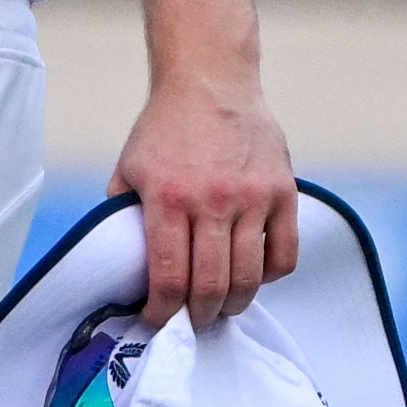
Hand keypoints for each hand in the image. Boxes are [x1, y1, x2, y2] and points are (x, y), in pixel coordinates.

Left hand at [111, 72, 297, 328]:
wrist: (210, 84)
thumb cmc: (165, 130)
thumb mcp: (129, 169)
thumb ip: (124, 215)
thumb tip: (121, 263)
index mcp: (168, 199)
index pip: (168, 276)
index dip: (162, 310)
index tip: (157, 321)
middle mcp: (213, 201)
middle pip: (212, 285)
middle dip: (198, 316)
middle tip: (191, 322)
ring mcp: (254, 198)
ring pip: (250, 276)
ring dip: (234, 303)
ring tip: (221, 308)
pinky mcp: (284, 193)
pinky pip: (285, 253)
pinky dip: (270, 276)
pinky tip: (253, 277)